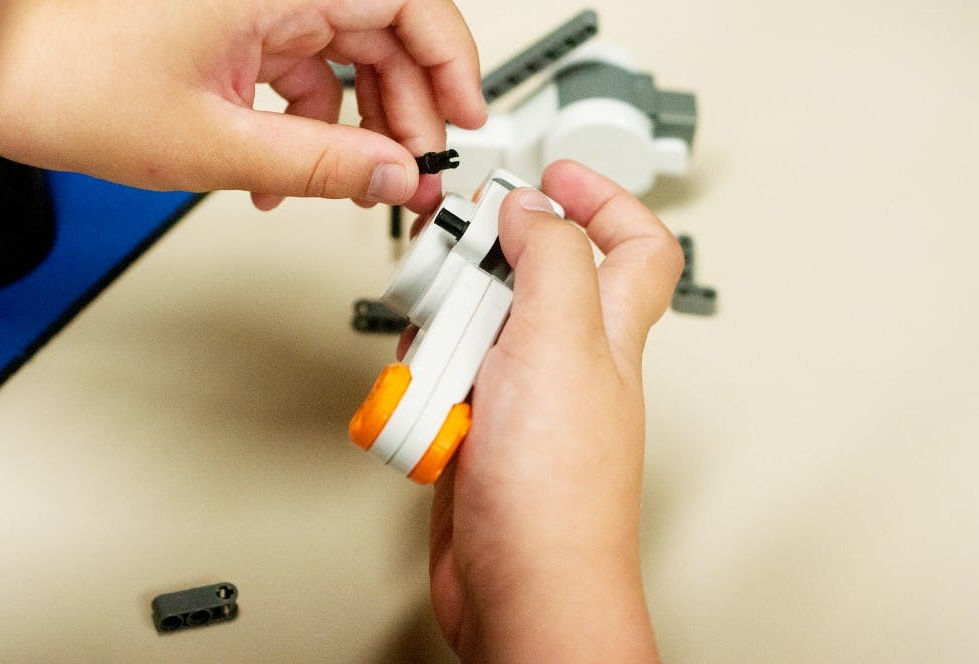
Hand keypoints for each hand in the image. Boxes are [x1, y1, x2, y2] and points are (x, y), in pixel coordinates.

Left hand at [0, 0, 485, 212]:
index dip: (453, 60)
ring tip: (356, 183)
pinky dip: (308, 124)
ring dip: (359, 126)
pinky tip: (289, 172)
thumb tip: (396, 177)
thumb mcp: (215, 142)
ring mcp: (254, 3)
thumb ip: (323, 163)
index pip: (408, 1)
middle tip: (415, 172)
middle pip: (385, 33)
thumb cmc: (64, 77)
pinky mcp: (234, 27)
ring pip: (346, 56)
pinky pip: (300, 71)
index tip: (467, 116)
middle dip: (408, 111)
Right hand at [427, 160, 682, 660]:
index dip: (604, 197)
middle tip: (454, 261)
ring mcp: (519, 394)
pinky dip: (422, 381)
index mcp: (607, 331)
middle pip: (530, 274)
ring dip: (443, 330)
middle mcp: (567, 358)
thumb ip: (552, 258)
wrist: (519, 586)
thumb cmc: (559, 492)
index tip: (551, 172)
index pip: (635, 244)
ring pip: (473, 325)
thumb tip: (535, 204)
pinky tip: (423, 399)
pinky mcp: (477, 427)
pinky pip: (441, 378)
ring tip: (437, 354)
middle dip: (485, 263)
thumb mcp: (560, 342)